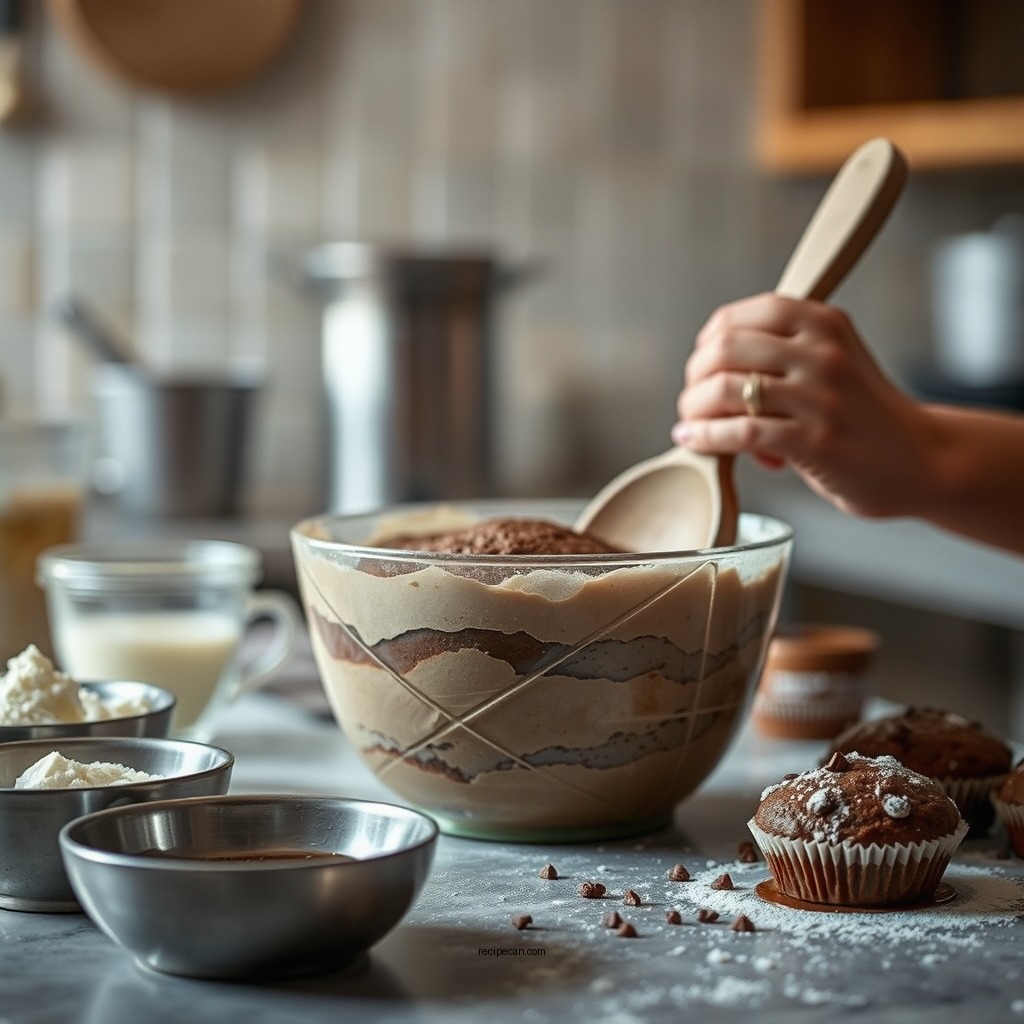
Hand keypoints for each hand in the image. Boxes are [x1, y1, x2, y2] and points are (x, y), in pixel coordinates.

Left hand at [672, 293, 935, 518]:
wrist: (920, 460)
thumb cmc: (862, 413)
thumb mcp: (831, 361)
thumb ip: (780, 352)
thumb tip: (706, 368)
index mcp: (823, 323)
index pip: (739, 316)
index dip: (706, 342)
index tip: (702, 365)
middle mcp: (823, 352)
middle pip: (724, 349)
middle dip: (694, 378)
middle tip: (693, 401)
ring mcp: (820, 397)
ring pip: (726, 389)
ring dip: (695, 410)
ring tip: (691, 425)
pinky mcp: (816, 442)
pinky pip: (742, 433)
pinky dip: (707, 437)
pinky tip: (694, 442)